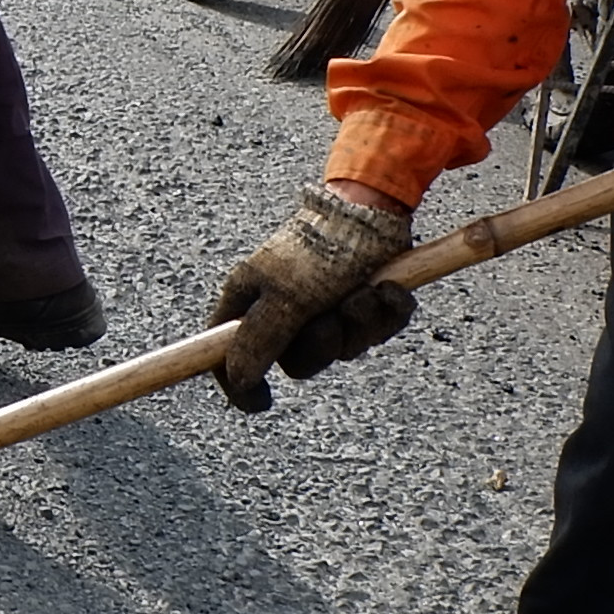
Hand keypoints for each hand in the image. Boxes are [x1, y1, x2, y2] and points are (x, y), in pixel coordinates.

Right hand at [212, 181, 417, 411]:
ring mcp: (326, 308)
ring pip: (345, 348)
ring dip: (361, 321)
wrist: (373, 210)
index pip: (227, 355)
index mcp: (251, 304)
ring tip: (365, 290)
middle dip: (326, 342)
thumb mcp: (284, 297)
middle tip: (332, 315)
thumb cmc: (318, 248)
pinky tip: (387, 288)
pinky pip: (377, 332)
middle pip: (299, 361)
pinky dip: (386, 313)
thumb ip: (258, 341)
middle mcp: (285, 311)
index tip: (263, 403)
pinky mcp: (362, 304)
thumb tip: (238, 380)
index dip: (239, 383)